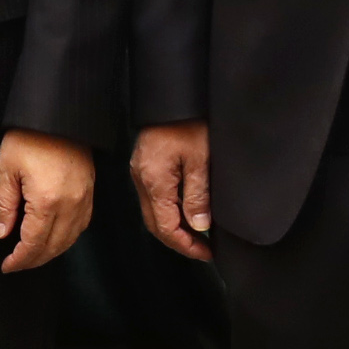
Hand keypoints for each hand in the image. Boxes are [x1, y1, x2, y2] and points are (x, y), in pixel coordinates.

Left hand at [0, 130, 96, 273]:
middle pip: (53, 247)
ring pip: (70, 239)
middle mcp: (70, 204)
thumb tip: (2, 233)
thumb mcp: (6, 169)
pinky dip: (67, 237)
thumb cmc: (29, 136)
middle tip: (16, 264)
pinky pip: (82, 224)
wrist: (58, 113)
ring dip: (51, 252)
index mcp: (47, 201)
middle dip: (33, 260)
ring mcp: (84, 198)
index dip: (19, 260)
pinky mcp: (90, 190)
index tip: (7, 266)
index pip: (34, 243)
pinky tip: (54, 237)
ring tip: (33, 255)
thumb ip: (3, 206)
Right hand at [132, 122, 213, 263]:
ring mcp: (141, 173)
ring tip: (199, 234)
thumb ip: (198, 195)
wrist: (174, 95)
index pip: (166, 228)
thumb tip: (199, 225)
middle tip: (204, 249)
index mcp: (153, 182)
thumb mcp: (200, 159)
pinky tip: (187, 210)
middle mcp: (141, 180)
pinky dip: (170, 210)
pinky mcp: (145, 165)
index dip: (186, 245)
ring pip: (154, 212)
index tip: (207, 253)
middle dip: (179, 241)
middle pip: (156, 224)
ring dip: (175, 227)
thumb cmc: (187, 121)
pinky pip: (154, 197)